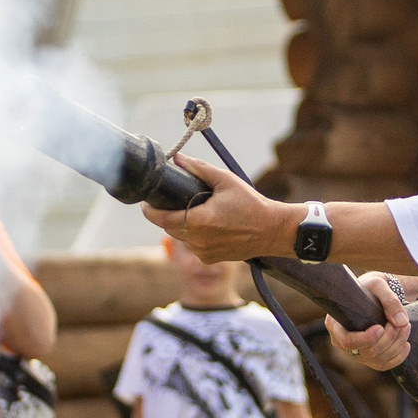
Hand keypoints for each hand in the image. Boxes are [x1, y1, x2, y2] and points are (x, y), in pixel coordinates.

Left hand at [138, 155, 298, 263]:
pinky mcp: (210, 259)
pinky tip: (209, 225)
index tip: (144, 202)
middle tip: (171, 201)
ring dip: (182, 225)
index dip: (149, 211)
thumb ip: (199, 169)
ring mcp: (203, 253)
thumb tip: (177, 158)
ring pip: (181, 237)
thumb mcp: (225, 181)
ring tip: (195, 211)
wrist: (273, 231)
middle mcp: (198, 241)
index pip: (162, 218)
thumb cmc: (251, 204)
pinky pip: (194, 246)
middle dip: (166, 215)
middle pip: (169, 227)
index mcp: (199, 221)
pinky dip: (195, 235)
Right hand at [328, 272, 412, 371]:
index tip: (380, 327)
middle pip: (367, 351)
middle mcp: (341, 341)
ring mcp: (355, 352)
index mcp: (335, 323)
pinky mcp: (368, 358)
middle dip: (388, 338)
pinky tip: (405, 343)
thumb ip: (390, 300)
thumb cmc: (370, 288)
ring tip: (406, 327)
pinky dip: (398, 356)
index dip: (365, 339)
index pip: (346, 341)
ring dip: (397, 344)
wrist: (374, 295)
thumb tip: (401, 322)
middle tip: (401, 322)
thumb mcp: (378, 285)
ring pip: (377, 359)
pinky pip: (384, 365)